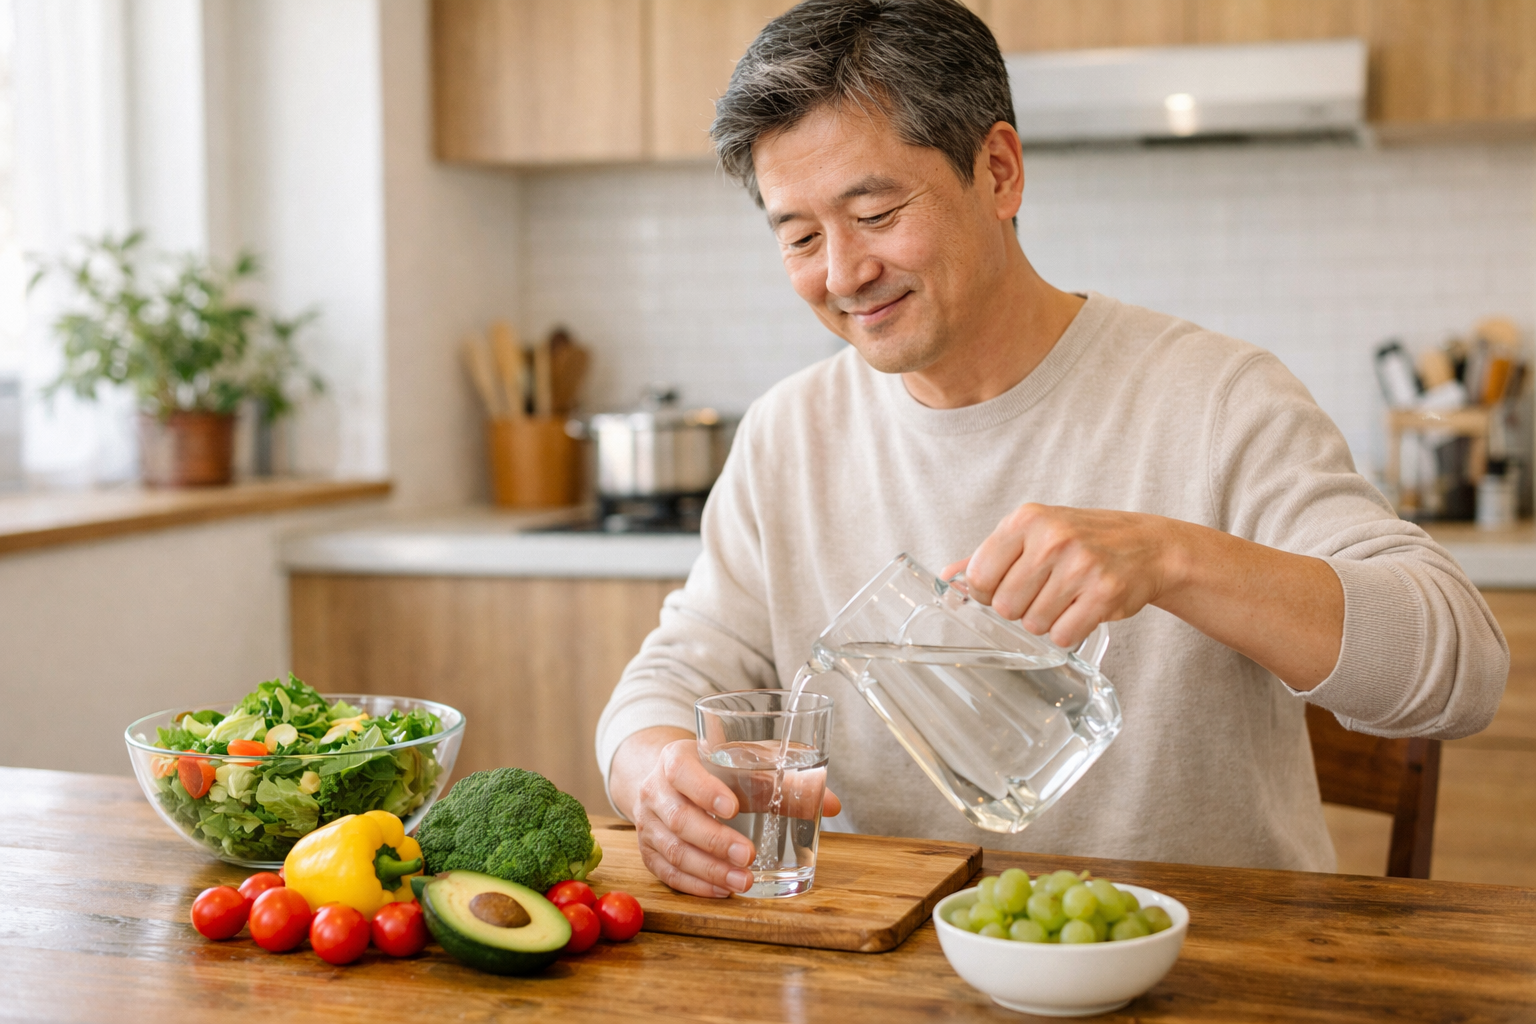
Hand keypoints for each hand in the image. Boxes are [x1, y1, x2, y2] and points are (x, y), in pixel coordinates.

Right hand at [616, 728, 841, 897]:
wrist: (664, 780)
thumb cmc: (714, 770)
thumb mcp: (744, 764)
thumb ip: (785, 782)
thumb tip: (832, 804)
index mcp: (676, 759)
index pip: (683, 772)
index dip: (705, 790)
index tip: (734, 807)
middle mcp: (655, 791)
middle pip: (680, 819)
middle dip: (716, 841)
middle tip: (749, 856)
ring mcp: (648, 824)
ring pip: (674, 851)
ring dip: (710, 870)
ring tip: (744, 882)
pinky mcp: (649, 852)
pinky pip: (668, 873)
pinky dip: (696, 885)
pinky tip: (722, 891)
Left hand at [943, 503, 1177, 648]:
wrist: (1147, 546)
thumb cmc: (1083, 539)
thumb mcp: (1033, 533)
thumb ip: (989, 555)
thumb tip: (948, 577)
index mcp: (1026, 519)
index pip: (979, 575)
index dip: (987, 591)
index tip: (1005, 586)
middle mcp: (1052, 538)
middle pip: (1004, 605)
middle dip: (1019, 608)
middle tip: (1043, 592)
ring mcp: (1080, 565)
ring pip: (1033, 624)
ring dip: (1045, 621)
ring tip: (1065, 599)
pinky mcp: (1104, 594)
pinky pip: (1063, 635)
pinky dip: (1069, 632)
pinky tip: (1081, 610)